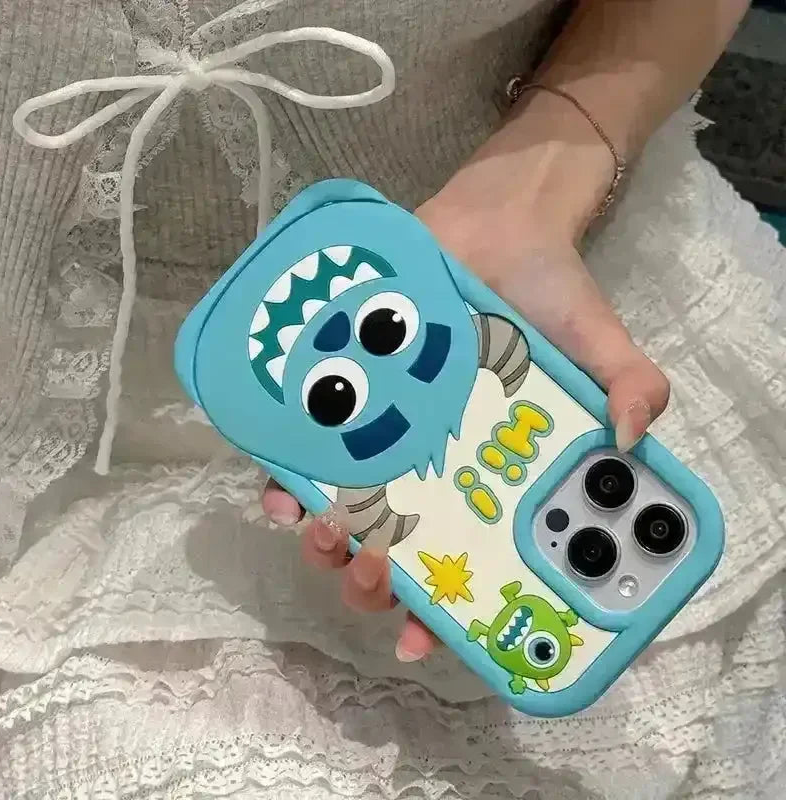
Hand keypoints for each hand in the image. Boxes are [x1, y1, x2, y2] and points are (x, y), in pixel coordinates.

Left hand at [263, 101, 670, 661]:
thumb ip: (630, 385)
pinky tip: (283, 492)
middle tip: (375, 573)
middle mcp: (435, 468)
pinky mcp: (351, 397)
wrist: (495, 226)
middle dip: (374, 582)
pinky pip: (308, 452)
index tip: (422, 641)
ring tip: (326, 536)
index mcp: (492, 480)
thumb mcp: (599, 343)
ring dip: (326, 542)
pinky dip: (288, 479)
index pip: (468, 564)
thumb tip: (632, 435)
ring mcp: (388, 436)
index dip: (446, 614)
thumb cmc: (547, 294)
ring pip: (345, 514)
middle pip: (395, 552)